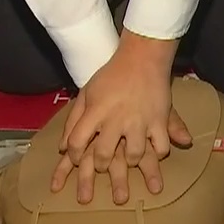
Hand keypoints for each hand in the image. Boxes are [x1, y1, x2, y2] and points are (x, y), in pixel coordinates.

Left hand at [49, 32, 192, 203]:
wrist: (142, 58)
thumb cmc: (111, 76)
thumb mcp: (86, 93)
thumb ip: (73, 121)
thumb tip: (62, 148)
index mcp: (96, 111)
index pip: (77, 141)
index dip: (73, 155)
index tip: (76, 158)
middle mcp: (116, 118)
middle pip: (103, 154)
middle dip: (100, 165)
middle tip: (103, 163)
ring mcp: (139, 121)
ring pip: (133, 155)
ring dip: (130, 160)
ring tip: (129, 156)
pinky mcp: (159, 120)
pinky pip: (161, 147)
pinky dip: (158, 152)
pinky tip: (153, 149)